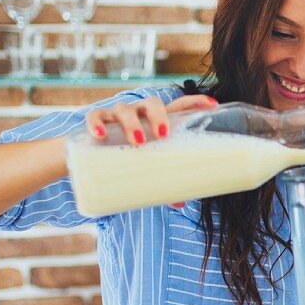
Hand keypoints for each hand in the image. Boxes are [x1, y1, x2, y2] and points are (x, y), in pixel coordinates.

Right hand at [84, 94, 218, 207]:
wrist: (91, 159)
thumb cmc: (129, 158)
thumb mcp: (147, 168)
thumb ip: (163, 182)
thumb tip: (181, 203)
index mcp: (157, 120)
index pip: (178, 105)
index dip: (195, 102)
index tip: (213, 104)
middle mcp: (139, 113)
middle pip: (152, 103)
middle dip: (159, 116)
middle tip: (163, 135)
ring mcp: (116, 115)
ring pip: (124, 109)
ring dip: (132, 123)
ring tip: (138, 141)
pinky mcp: (95, 121)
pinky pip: (94, 116)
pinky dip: (96, 123)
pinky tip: (99, 135)